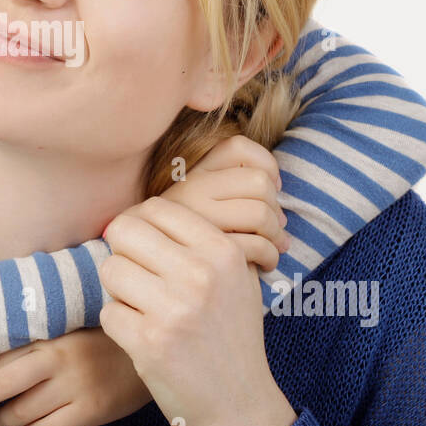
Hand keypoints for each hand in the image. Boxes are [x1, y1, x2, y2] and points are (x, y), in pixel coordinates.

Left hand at [0, 329, 151, 425]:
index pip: (2, 355)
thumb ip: (38, 335)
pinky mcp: (91, 411)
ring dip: (3, 418)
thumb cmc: (102, 337)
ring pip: (23, 412)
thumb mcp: (69, 325)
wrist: (150, 352)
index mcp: (53, 333)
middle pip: (2, 382)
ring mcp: (76, 386)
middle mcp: (61, 358)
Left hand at [98, 170, 297, 425]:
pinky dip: (118, 324)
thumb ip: (199, 242)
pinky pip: (108, 312)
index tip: (141, 246)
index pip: (156, 208)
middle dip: (122, 252)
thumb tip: (143, 212)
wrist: (238, 405)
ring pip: (110, 269)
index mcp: (223, 251)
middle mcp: (200, 274)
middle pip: (124, 231)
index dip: (140, 224)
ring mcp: (173, 309)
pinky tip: (142, 336)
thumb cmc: (231, 336)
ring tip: (141, 307)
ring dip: (118, 290)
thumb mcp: (237, 279)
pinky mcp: (148, 343)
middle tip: (134, 275)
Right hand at [160, 134, 289, 263]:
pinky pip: (255, 244)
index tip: (272, 188)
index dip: (266, 163)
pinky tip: (266, 263)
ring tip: (277, 248)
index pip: (237, 147)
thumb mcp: (197, 206)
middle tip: (276, 228)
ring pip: (261, 213)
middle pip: (258, 181)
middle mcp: (189, 189)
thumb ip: (228, 189)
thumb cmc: (186, 244)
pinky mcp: (204, 249)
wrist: (146, 278)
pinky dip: (270, 254)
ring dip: (277, 234)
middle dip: (276, 207)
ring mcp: (195, 219)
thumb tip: (278, 192)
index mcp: (189, 173)